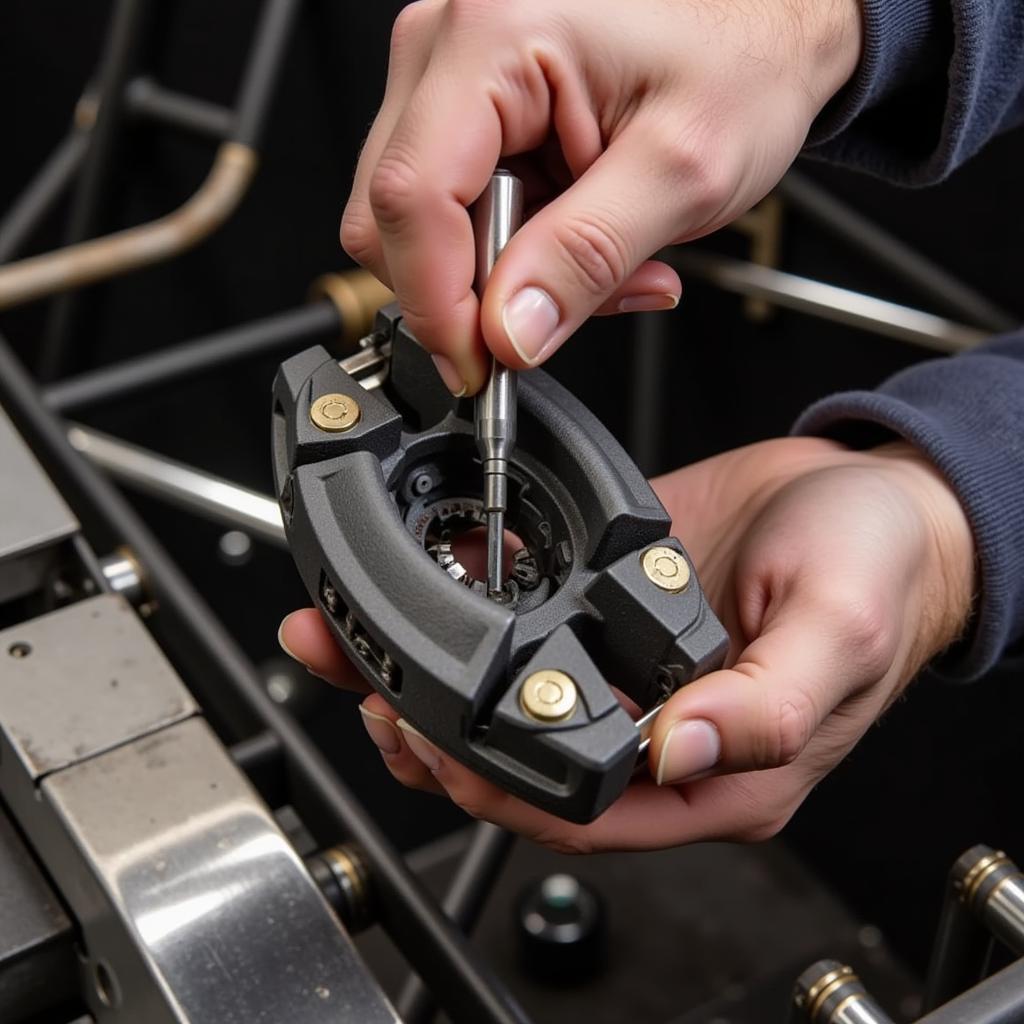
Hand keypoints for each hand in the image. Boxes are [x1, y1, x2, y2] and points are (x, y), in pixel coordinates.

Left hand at [279, 438, 973, 851]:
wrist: (872, 497)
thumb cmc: (879, 570)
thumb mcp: (836, 630)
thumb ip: (764, 705)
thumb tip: (676, 751)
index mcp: (714, 767)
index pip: (588, 810)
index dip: (501, 792)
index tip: (438, 749)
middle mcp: (660, 730)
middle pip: (526, 766)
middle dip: (438, 741)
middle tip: (377, 698)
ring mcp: (628, 669)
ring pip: (509, 704)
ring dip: (430, 686)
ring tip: (359, 651)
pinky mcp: (609, 610)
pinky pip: (525, 630)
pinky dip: (468, 618)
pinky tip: (427, 593)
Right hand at [340, 0, 861, 394]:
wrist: (763, 26)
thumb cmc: (741, 60)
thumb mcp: (683, 173)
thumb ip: (587, 258)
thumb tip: (507, 333)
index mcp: (494, 35)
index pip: (410, 197)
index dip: (436, 302)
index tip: (478, 363)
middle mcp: (450, 45)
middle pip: (396, 217)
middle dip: (472, 291)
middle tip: (560, 307)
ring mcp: (449, 77)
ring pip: (423, 227)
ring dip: (503, 276)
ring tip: (599, 263)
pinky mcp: (465, 111)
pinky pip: (453, 215)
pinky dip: (511, 253)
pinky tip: (577, 241)